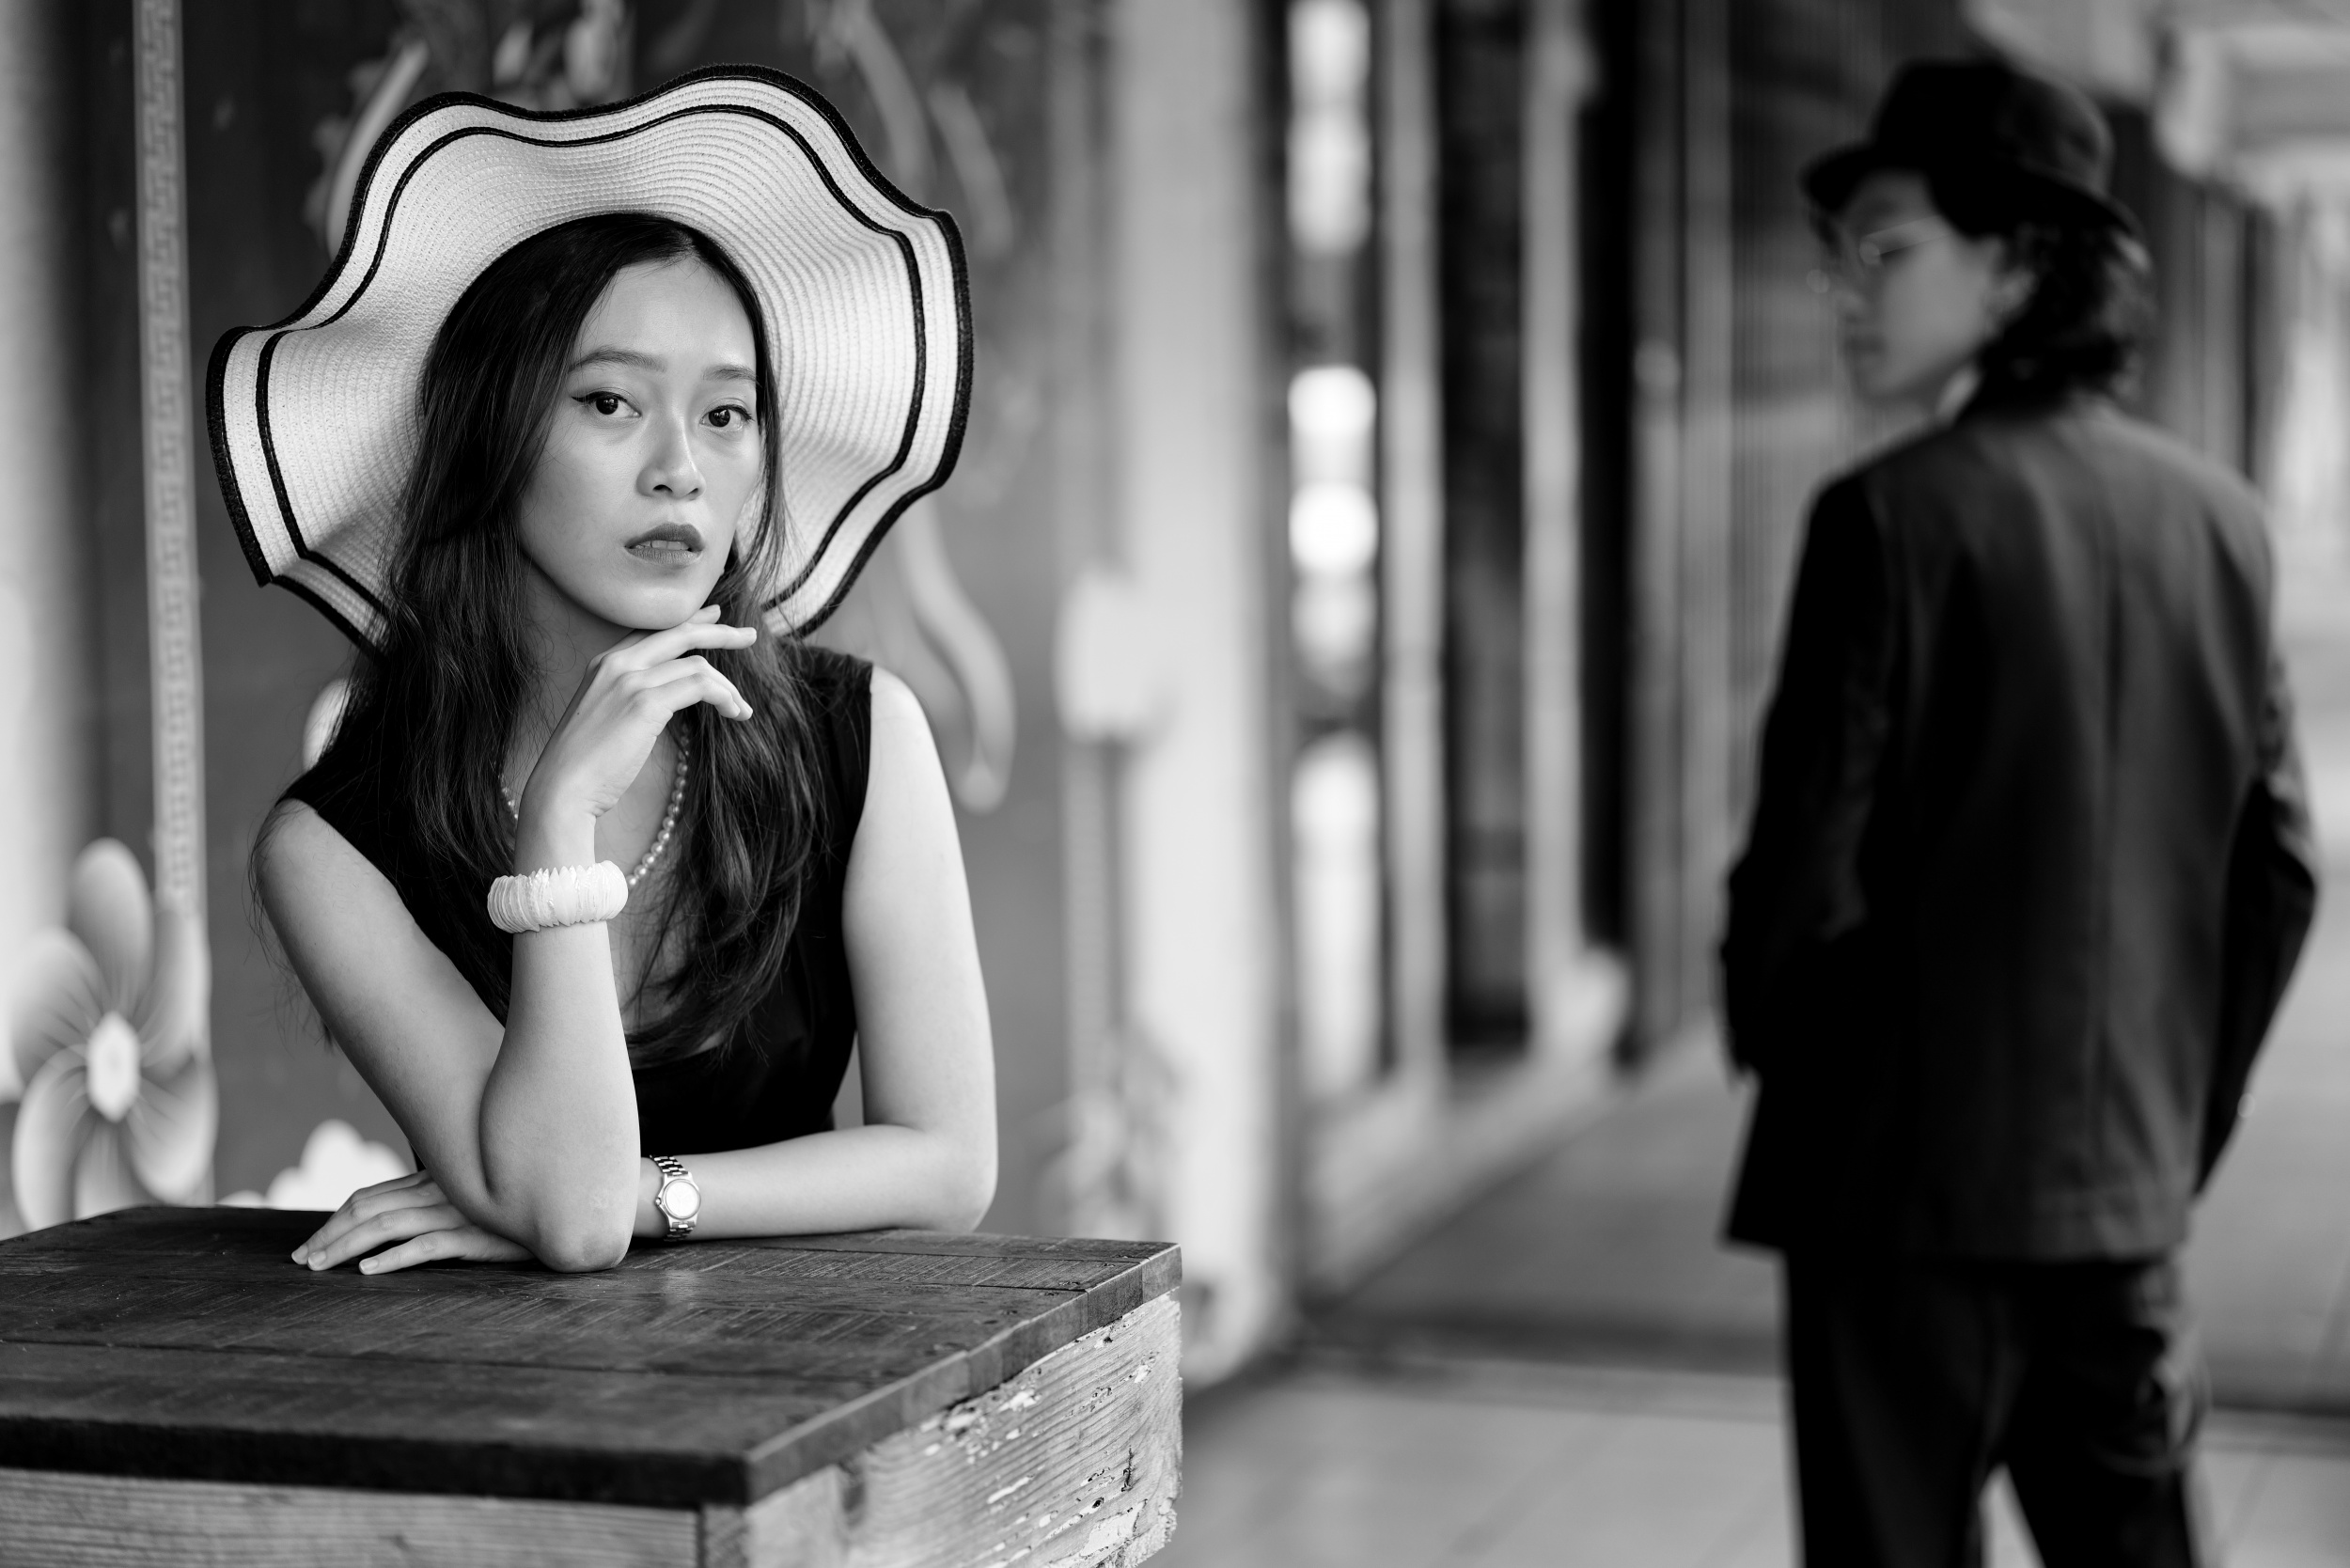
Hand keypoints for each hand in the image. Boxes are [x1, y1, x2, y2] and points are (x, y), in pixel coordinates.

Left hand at [292, 1170, 532, 1274]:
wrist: (565, 1212)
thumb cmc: (513, 1211)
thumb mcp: (469, 1200)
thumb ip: (435, 1201)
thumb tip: (394, 1219)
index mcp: (431, 1181)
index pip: (369, 1196)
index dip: (333, 1219)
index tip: (311, 1244)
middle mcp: (437, 1190)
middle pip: (367, 1208)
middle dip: (327, 1234)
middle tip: (301, 1261)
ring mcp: (455, 1211)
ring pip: (386, 1224)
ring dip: (346, 1246)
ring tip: (320, 1267)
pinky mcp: (475, 1234)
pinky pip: (426, 1245)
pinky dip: (393, 1258)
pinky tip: (369, 1271)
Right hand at [522, 605, 758, 826]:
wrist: (563, 788)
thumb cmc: (585, 764)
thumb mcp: (606, 716)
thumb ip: (631, 697)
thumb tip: (667, 697)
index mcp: (605, 662)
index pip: (655, 630)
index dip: (689, 621)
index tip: (716, 617)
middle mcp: (617, 663)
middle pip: (681, 632)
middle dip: (721, 632)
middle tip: (751, 637)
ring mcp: (630, 680)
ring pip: (698, 664)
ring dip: (728, 687)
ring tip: (743, 710)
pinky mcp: (645, 703)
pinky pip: (701, 686)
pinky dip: (725, 697)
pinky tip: (734, 713)